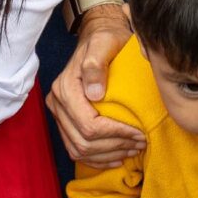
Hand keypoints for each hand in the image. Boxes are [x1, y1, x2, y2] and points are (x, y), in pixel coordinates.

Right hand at [49, 5, 146, 166]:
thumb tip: (94, 94)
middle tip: (141, 143)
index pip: (89, 124)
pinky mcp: (65, 122)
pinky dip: (97, 159)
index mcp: (65, 88)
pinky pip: (76, 149)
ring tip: (132, 150)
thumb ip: (97, 65)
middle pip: (83, 141)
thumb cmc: (105, 40)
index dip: (116, 134)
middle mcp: (57, 103)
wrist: (96, 38)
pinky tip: (117, 157)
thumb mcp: (104, 43)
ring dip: (107, 156)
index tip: (139, 133)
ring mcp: (59, 114)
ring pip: (79, 150)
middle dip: (115, 147)